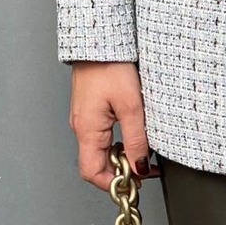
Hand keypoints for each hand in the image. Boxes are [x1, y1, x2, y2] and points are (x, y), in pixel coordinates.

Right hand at [69, 61, 156, 191]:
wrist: (99, 40)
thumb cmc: (110, 66)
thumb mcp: (132, 107)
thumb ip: (136, 140)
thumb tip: (139, 167)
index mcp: (87, 130)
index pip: (92, 173)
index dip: (113, 183)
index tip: (134, 183)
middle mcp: (81, 127)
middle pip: (96, 165)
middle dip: (120, 171)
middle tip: (144, 167)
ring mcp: (85, 119)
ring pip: (100, 151)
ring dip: (120, 156)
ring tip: (141, 149)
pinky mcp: (91, 111)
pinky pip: (101, 136)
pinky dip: (117, 142)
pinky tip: (132, 134)